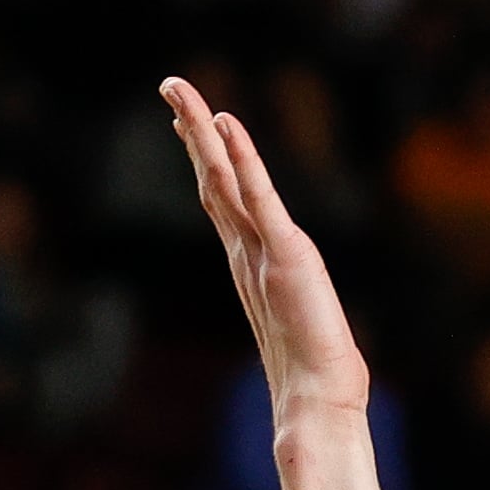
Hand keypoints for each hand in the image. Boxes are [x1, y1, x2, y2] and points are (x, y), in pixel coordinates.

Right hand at [162, 77, 368, 427]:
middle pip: (213, 179)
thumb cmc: (315, 381)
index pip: (224, 199)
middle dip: (192, 131)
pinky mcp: (284, 254)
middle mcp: (247, 253)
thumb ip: (290, 323)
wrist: (320, 403)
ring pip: (223, 179)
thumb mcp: (298, 330)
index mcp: (250, 265)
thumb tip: (292, 340)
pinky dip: (242, 159)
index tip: (190, 120)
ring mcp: (260, 252)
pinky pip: (258, 196)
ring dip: (201, 131)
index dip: (208, 157)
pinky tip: (225, 124)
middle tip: (170, 86)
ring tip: (179, 91)